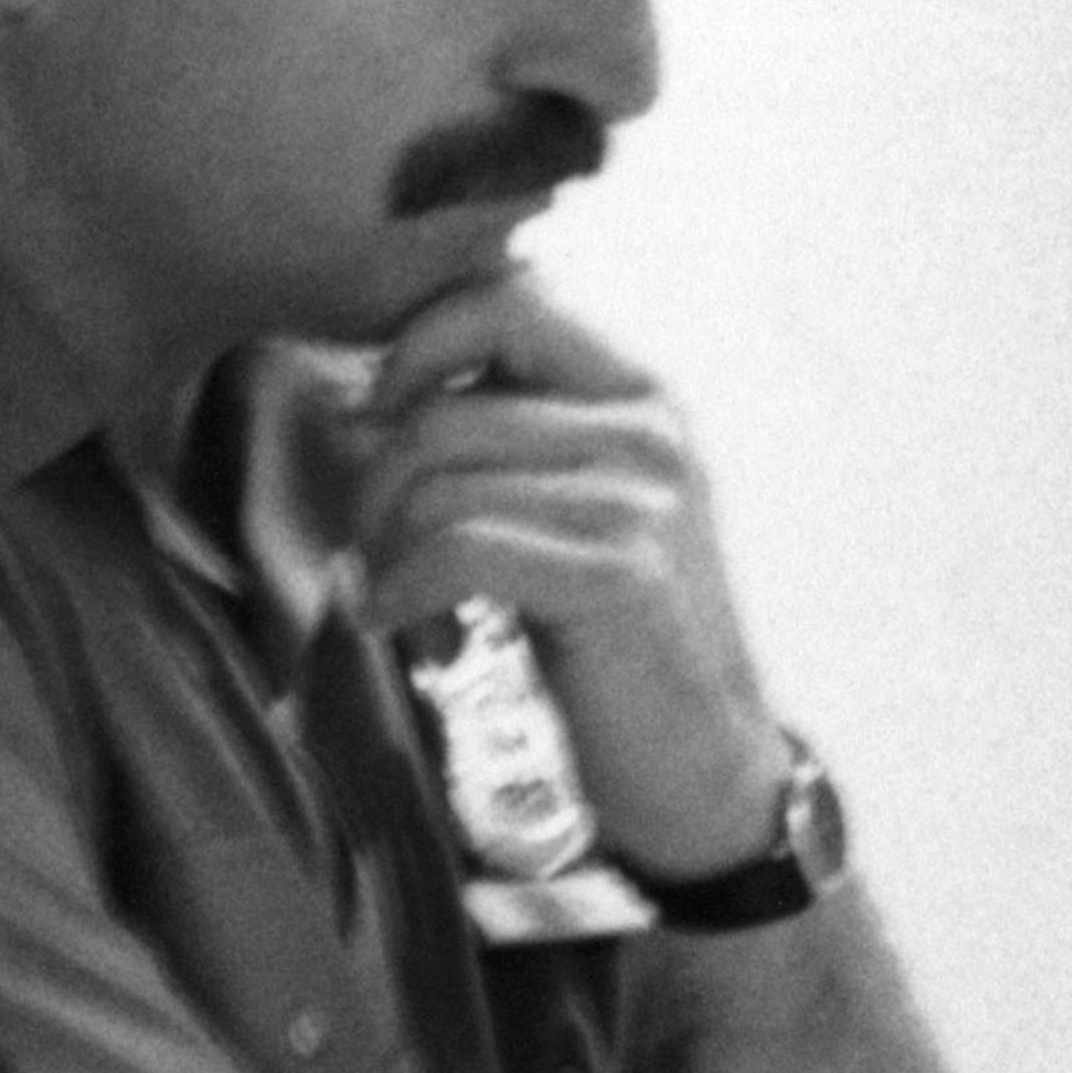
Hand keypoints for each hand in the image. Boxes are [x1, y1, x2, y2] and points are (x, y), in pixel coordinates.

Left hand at [337, 266, 786, 874]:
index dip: (418, 346)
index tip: (380, 418)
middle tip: (367, 548)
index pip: (507, 301)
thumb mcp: (581, 515)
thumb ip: (518, 441)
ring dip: (380, 547)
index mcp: (645, 400)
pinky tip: (394, 623)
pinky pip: (456, 546)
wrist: (704, 771)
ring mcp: (643, 504)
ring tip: (387, 594)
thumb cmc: (619, 648)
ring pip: (438, 482)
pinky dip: (400, 588)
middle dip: (373, 483)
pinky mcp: (618, 577)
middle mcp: (653, 436)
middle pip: (443, 410)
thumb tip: (372, 398)